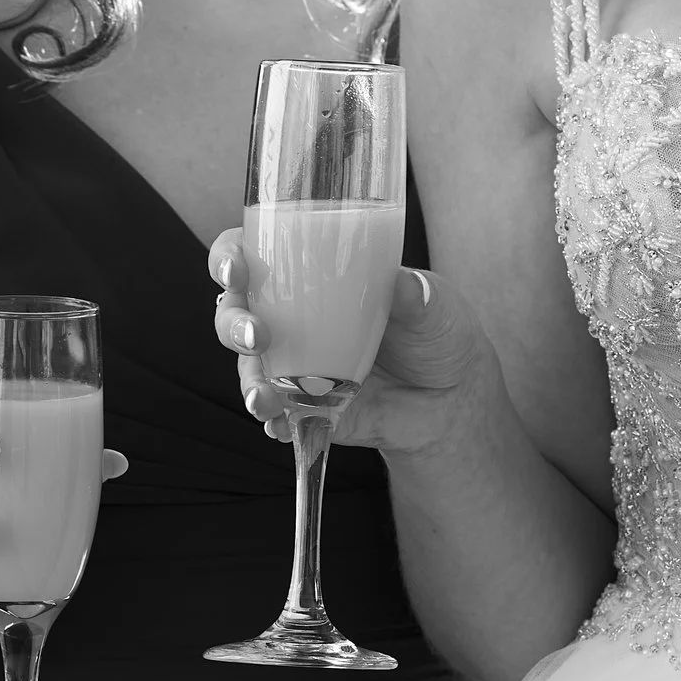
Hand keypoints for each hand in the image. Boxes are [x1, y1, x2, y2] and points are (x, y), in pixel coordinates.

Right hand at [207, 230, 494, 453]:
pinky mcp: (304, 407)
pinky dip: (273, 420)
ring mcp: (293, 366)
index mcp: (311, 277)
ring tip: (265, 396)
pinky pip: (275, 414)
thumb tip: (403, 284)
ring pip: (247, 367)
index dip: (229, 258)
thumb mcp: (437, 305)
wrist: (451, 400)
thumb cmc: (436, 334)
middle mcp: (290, 318)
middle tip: (257, 336)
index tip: (237, 268)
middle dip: (232, 324)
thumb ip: (420, 295)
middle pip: (233, 312)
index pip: (251, 256)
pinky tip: (282, 424)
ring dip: (248, 380)